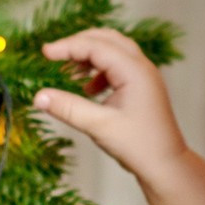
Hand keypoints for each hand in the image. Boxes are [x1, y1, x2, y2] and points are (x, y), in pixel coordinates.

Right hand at [33, 28, 187, 184]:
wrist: (166, 165)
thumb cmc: (138, 146)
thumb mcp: (99, 126)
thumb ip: (68, 108)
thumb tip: (38, 97)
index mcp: (134, 71)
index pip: (96, 46)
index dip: (68, 46)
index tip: (44, 53)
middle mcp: (142, 67)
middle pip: (107, 39)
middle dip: (79, 43)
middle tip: (54, 54)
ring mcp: (144, 75)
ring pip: (113, 50)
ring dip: (89, 55)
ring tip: (68, 71)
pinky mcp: (142, 86)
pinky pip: (118, 65)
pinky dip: (99, 70)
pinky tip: (87, 88)